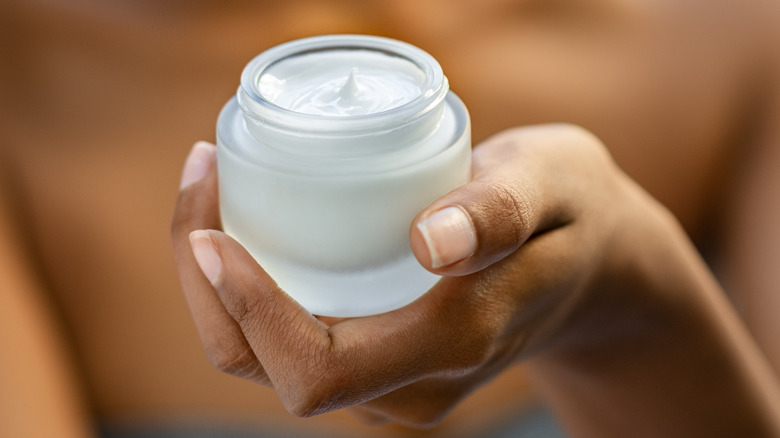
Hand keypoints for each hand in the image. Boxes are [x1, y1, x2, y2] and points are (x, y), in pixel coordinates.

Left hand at [171, 125, 677, 426]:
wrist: (592, 265)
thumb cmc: (573, 216)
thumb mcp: (554, 187)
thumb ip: (500, 214)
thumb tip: (429, 241)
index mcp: (453, 344)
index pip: (317, 368)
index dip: (250, 310)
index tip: (211, 231)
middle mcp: (411, 382)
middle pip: (266, 366)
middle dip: (207, 284)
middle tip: (203, 177)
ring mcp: (391, 379)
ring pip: (265, 357)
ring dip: (216, 282)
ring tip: (212, 185)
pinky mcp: (379, 359)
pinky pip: (287, 338)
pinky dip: (248, 283)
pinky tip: (250, 218)